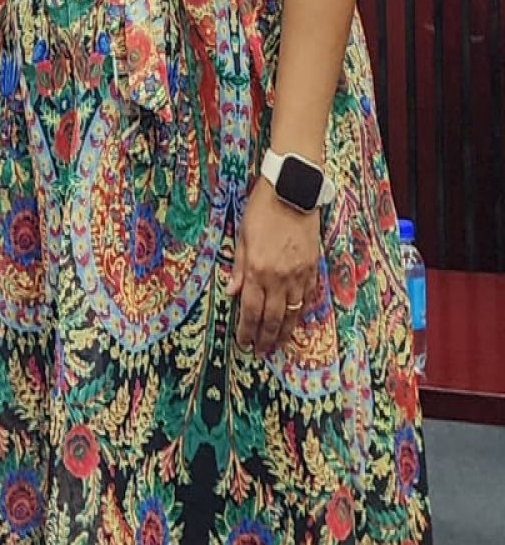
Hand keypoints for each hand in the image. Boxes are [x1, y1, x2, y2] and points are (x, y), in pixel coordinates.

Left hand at [225, 179, 322, 352]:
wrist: (292, 192)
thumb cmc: (261, 210)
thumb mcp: (242, 236)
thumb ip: (238, 267)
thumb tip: (230, 293)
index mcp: (257, 270)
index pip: (250, 310)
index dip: (247, 330)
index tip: (244, 343)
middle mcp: (279, 277)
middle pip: (272, 318)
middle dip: (265, 338)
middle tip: (260, 352)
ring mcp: (299, 275)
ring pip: (293, 313)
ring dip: (285, 332)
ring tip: (278, 345)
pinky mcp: (313, 269)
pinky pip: (307, 298)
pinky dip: (301, 312)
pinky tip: (296, 320)